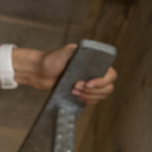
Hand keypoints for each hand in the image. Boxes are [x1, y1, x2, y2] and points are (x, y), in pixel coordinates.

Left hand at [0, 45, 116, 103]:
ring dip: (90, 96)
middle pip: (108, 87)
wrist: (40, 71)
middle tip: (75, 87)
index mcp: (95, 61)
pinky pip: (94, 100)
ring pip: (102, 95)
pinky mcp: (84, 91)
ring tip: (73, 91)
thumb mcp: (64, 52)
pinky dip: (88, 101)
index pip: (111, 74)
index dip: (102, 81)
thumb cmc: (51, 60)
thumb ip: (74, 50)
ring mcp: (91, 83)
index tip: (87, 83)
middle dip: (93, 91)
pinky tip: (78, 97)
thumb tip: (86, 50)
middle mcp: (96, 72)